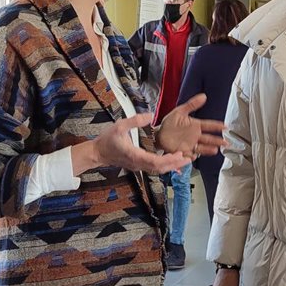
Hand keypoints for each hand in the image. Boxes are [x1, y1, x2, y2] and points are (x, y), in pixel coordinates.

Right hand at [72, 113, 190, 174]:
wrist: (97, 153)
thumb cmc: (107, 139)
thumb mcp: (120, 125)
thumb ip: (135, 120)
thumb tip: (151, 114)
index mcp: (134, 155)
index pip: (154, 162)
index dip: (169, 160)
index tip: (179, 155)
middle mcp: (137, 164)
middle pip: (159, 169)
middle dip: (175, 164)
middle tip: (188, 158)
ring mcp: (137, 166)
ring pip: (157, 170)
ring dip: (171, 166)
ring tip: (184, 159)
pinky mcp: (137, 165)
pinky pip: (153, 168)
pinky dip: (165, 165)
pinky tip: (172, 160)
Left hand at [156, 94, 226, 158]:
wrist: (158, 134)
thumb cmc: (169, 123)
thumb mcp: (180, 111)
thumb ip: (192, 104)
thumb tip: (203, 96)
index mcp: (196, 126)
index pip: (209, 125)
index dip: (217, 126)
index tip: (225, 126)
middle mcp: (195, 136)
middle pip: (209, 139)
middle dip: (217, 140)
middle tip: (226, 142)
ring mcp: (191, 144)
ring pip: (202, 148)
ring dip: (208, 149)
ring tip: (215, 149)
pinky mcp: (184, 151)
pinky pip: (190, 155)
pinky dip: (193, 156)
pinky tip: (196, 155)